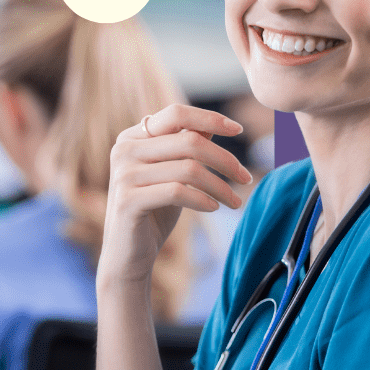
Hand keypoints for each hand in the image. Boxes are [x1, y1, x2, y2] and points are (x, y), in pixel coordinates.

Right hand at [98, 104, 252, 289]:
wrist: (128, 255)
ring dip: (220, 186)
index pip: (176, 113)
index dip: (210, 118)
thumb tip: (215, 124)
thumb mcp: (173, 174)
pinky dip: (203, 199)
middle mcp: (124, 150)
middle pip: (189, 141)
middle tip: (246, 178)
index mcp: (132, 137)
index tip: (238, 130)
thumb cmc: (155, 211)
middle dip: (225, 160)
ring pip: (189, 168)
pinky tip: (214, 208)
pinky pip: (178, 192)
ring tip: (235, 201)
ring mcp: (124, 174)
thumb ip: (186, 147)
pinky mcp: (128, 200)